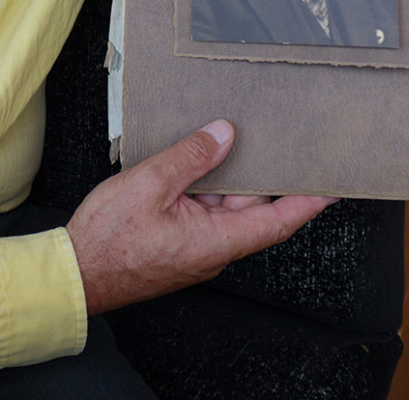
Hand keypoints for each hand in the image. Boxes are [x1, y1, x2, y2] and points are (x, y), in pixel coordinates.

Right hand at [66, 120, 335, 314]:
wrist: (74, 273)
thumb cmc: (108, 240)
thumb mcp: (150, 184)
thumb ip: (191, 157)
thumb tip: (224, 134)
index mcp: (216, 241)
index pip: (277, 221)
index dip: (309, 202)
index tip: (334, 186)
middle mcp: (213, 248)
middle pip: (251, 205)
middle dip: (261, 172)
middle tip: (277, 136)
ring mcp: (196, 247)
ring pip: (224, 205)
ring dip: (225, 176)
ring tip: (228, 136)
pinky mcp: (179, 242)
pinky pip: (204, 210)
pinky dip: (205, 185)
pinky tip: (196, 158)